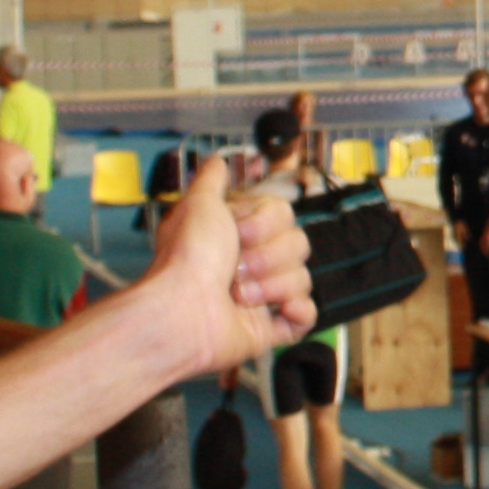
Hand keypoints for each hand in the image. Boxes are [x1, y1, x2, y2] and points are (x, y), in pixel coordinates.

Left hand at [146, 156, 315, 371]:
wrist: (182, 310)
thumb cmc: (188, 258)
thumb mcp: (198, 203)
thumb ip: (211, 179)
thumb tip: (216, 160)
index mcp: (240, 235)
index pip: (285, 216)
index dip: (264, 224)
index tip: (236, 232)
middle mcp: (253, 263)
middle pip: (299, 245)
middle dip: (267, 257)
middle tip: (234, 267)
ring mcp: (264, 296)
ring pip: (303, 279)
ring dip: (271, 286)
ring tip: (238, 295)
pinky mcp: (271, 327)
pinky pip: (307, 314)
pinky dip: (296, 312)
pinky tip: (280, 310)